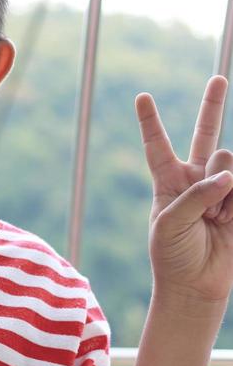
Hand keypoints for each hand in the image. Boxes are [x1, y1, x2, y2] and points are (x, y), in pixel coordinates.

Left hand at [136, 75, 232, 307]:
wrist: (196, 286)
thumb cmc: (173, 256)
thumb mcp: (170, 224)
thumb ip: (196, 195)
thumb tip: (228, 175)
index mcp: (168, 182)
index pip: (158, 146)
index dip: (151, 122)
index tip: (142, 97)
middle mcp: (195, 180)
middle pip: (206, 135)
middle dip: (212, 106)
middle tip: (218, 79)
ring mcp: (222, 189)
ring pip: (228, 162)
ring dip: (223, 189)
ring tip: (215, 219)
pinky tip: (228, 218)